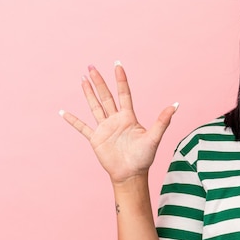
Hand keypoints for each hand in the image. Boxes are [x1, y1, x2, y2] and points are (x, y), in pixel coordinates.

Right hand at [60, 62, 177, 183]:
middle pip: (106, 96)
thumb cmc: (144, 158)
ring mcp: (105, 128)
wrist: (131, 174)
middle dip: (99, 81)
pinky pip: (82, 127)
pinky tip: (63, 112)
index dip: (120, 80)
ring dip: (88, 93)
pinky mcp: (96, 139)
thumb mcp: (154, 138)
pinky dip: (73, 120)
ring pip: (95, 106)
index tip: (117, 64)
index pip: (124, 94)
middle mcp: (116, 120)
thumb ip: (163, 121)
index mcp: (129, 117)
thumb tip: (176, 105)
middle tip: (91, 66)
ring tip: (83, 79)